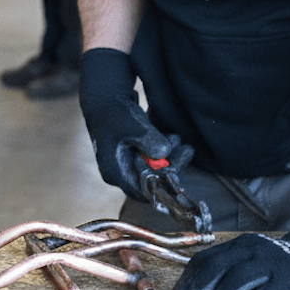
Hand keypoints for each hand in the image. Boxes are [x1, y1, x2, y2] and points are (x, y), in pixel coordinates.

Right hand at [78, 48, 192, 199]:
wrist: (104, 98)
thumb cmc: (115, 112)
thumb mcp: (132, 125)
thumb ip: (147, 140)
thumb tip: (164, 152)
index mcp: (115, 171)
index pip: (142, 191)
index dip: (162, 184)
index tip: (178, 168)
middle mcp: (120, 172)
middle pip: (151, 181)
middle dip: (170, 166)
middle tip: (184, 148)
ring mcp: (126, 164)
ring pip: (153, 170)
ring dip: (169, 156)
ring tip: (177, 138)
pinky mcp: (133, 155)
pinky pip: (152, 160)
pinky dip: (164, 151)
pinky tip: (173, 138)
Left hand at [168, 176, 289, 289]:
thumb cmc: (285, 270)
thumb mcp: (253, 263)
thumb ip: (230, 274)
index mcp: (237, 246)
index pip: (201, 264)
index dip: (184, 288)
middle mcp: (249, 252)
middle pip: (211, 275)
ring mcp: (268, 266)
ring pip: (230, 288)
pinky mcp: (287, 284)